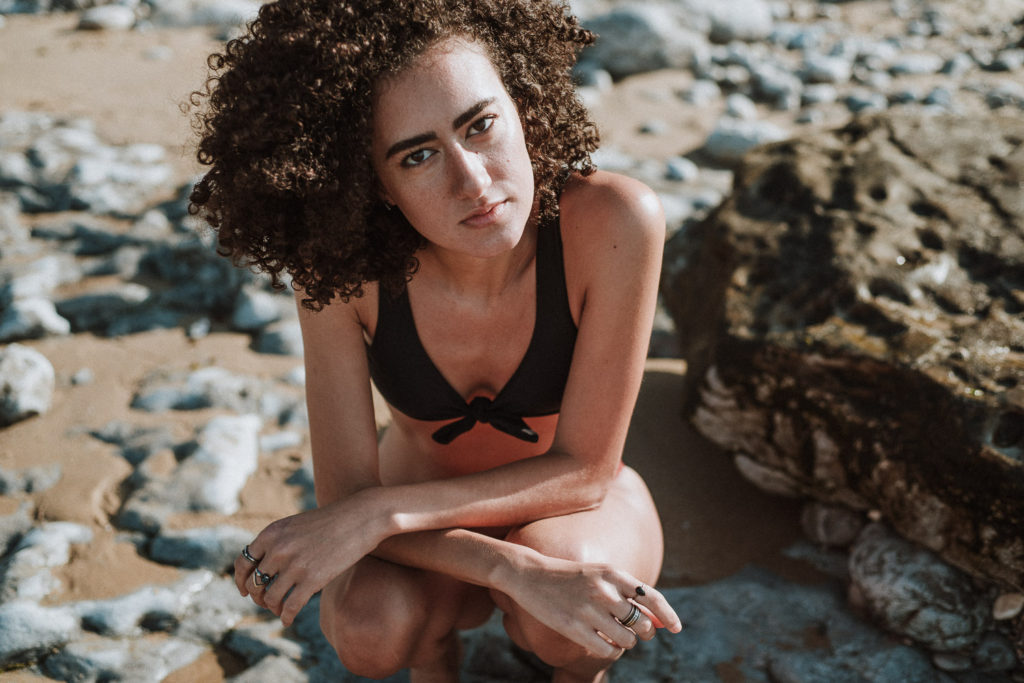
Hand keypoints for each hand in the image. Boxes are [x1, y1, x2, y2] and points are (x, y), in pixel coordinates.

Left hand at [234, 491, 384, 625]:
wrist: (360, 518)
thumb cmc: (330, 522)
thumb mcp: (296, 526)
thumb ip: (277, 543)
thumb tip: (262, 569)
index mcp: (272, 533)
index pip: (243, 563)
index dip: (240, 580)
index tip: (245, 590)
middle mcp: (279, 549)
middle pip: (254, 584)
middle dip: (257, 597)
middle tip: (265, 602)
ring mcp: (295, 565)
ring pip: (270, 598)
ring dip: (272, 607)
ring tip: (280, 609)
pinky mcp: (313, 580)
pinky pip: (290, 607)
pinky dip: (286, 616)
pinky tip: (288, 620)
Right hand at [500, 553, 682, 657]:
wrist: (531, 574)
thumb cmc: (570, 576)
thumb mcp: (600, 575)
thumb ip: (626, 594)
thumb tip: (655, 622)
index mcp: (613, 574)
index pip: (651, 597)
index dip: (668, 616)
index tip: (676, 629)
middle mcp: (604, 591)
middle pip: (642, 624)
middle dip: (645, 633)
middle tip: (638, 633)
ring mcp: (589, 610)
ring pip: (627, 640)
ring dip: (626, 642)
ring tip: (615, 635)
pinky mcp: (574, 627)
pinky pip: (607, 649)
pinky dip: (611, 650)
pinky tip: (603, 643)